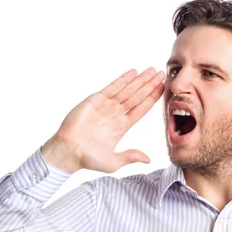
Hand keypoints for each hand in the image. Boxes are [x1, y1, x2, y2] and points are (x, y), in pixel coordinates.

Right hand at [41, 68, 165, 172]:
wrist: (69, 152)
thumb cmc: (89, 159)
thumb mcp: (115, 161)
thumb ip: (131, 157)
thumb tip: (148, 159)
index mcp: (122, 126)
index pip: (142, 108)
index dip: (152, 98)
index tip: (162, 89)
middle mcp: (116, 114)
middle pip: (137, 96)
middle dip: (149, 85)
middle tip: (161, 74)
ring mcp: (106, 106)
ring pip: (127, 90)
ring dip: (140, 80)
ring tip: (151, 70)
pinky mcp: (95, 100)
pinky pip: (112, 87)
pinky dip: (123, 80)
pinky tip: (134, 72)